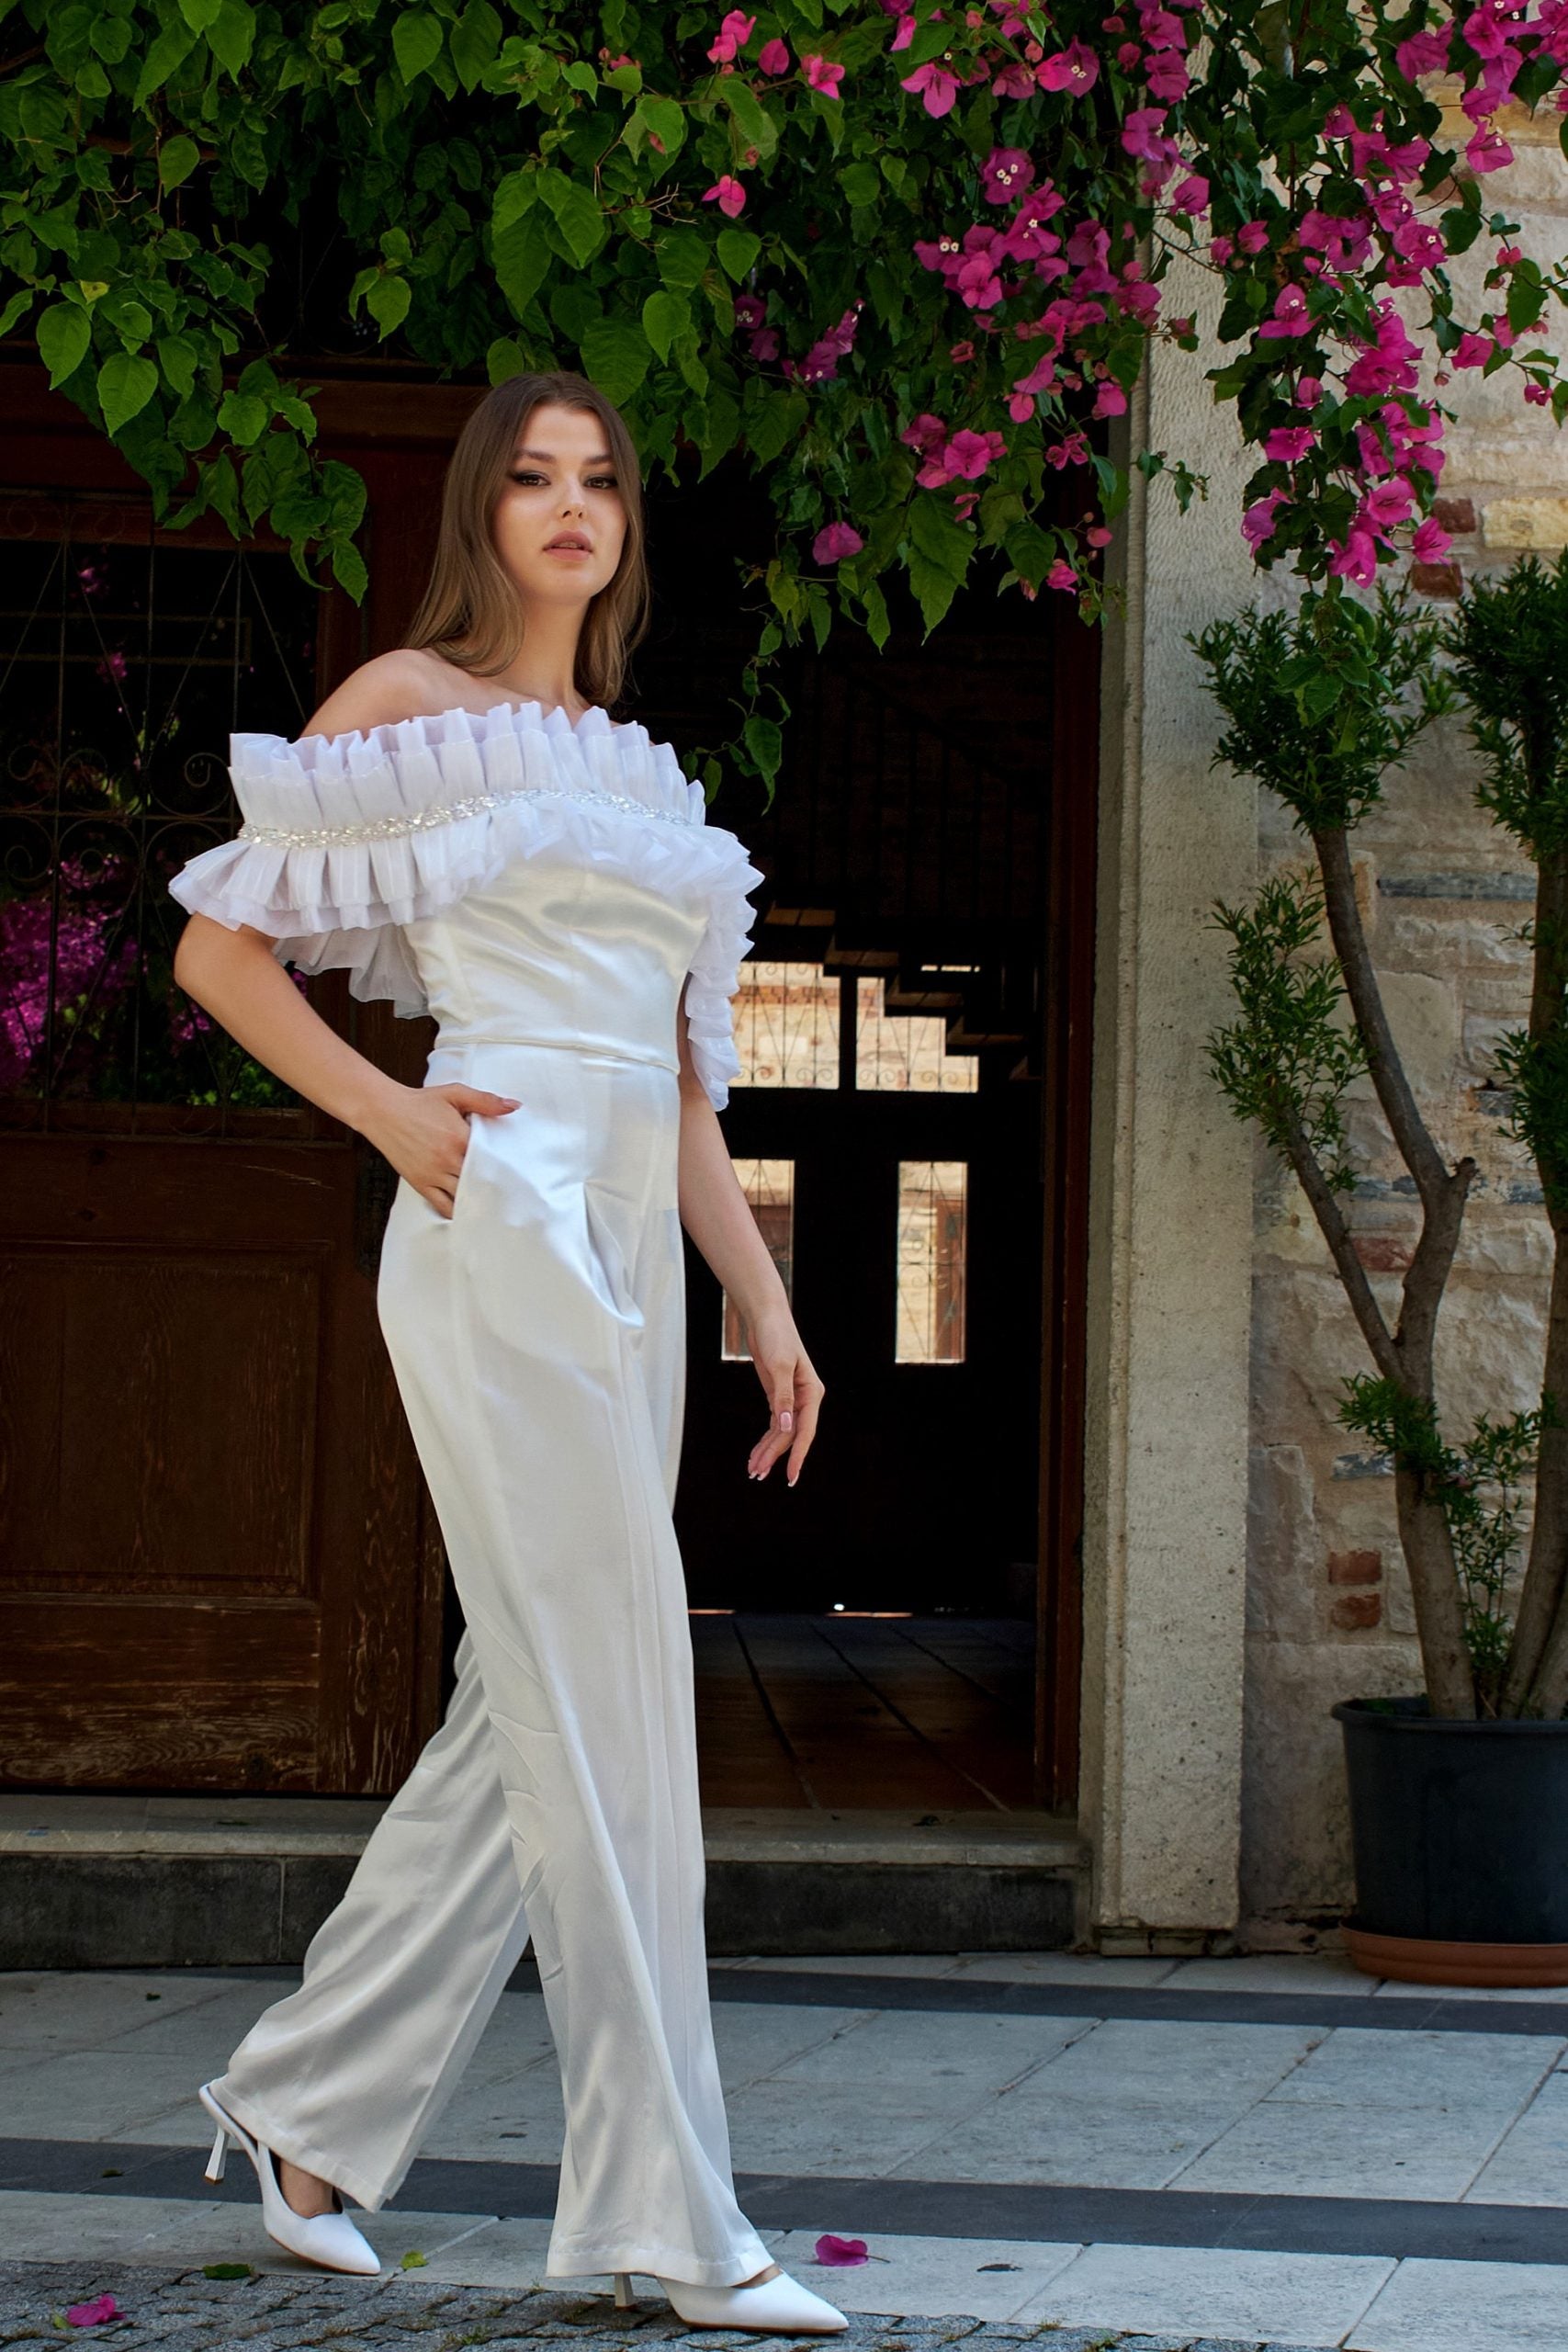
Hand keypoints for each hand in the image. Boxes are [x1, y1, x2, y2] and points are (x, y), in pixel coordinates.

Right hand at [361, 1081, 520, 1218]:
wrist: (384, 1111)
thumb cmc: (420, 1102)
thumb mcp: (455, 1094)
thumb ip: (486, 1101)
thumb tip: (513, 1106)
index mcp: (460, 1137)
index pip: (491, 1158)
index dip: (503, 1164)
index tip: (514, 1169)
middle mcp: (447, 1159)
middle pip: (479, 1180)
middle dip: (493, 1185)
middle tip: (508, 1191)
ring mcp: (433, 1174)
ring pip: (463, 1196)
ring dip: (477, 1199)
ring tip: (490, 1202)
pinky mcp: (420, 1183)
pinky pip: (442, 1205)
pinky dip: (456, 1210)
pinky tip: (466, 1211)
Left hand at [745, 1307, 824, 1487]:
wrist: (767, 1317)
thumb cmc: (776, 1336)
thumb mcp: (778, 1366)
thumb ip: (783, 1397)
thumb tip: (787, 1426)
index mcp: (812, 1393)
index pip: (805, 1431)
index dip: (798, 1455)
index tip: (790, 1476)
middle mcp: (805, 1399)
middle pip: (791, 1435)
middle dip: (774, 1456)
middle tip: (756, 1475)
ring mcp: (792, 1398)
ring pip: (782, 1432)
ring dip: (768, 1451)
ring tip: (753, 1471)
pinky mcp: (779, 1395)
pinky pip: (775, 1423)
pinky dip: (766, 1439)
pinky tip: (757, 1453)